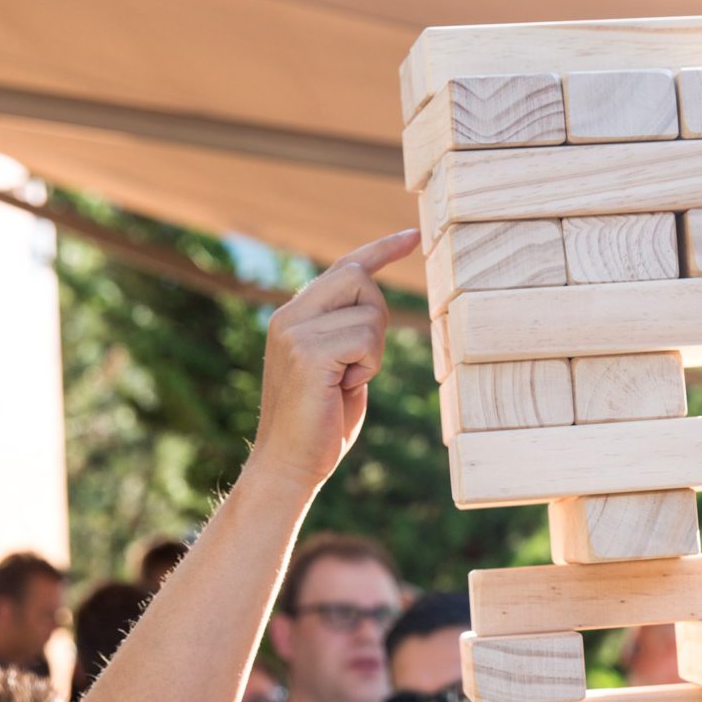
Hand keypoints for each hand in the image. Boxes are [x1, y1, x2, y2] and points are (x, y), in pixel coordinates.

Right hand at [249, 230, 420, 490]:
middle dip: (377, 317)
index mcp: (295, 316)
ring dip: (373, 352)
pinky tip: (343, 388)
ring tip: (345, 382)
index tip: (413, 236)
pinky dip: (367, 366)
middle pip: (359, 277)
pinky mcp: (307, 351)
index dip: (380, 250)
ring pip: (368, 311)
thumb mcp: (338, 369)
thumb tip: (372, 310)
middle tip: (361, 363)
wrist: (289, 465)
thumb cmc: (320, 426)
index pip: (343, 268)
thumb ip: (348, 335)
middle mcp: (290, 315)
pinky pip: (365, 338)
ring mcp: (295, 331)